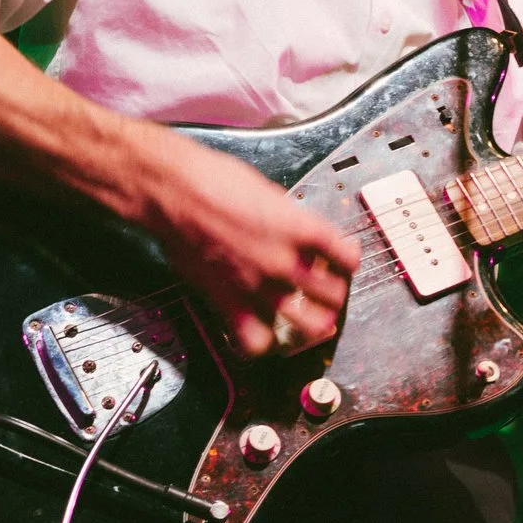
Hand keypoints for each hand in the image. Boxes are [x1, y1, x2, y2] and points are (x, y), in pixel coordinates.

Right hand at [133, 129, 360, 356]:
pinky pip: (256, 342)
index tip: (342, 261)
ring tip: (313, 318)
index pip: (348, 258)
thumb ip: (291, 220)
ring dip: (316, 322)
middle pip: (334, 294)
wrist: (173, 191)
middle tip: (327, 291)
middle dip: (335, 293)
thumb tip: (300, 233)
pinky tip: (265, 332)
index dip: (349, 261)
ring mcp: (259, 287)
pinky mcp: (228, 302)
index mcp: (301, 229)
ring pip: (309, 324)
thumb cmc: (215, 180)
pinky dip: (263, 342)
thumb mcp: (270, 192)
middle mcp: (286, 261)